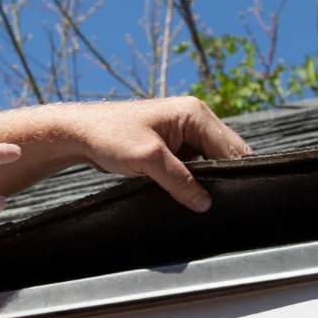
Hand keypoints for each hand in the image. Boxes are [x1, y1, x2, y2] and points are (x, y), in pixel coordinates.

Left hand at [0, 97, 250, 212]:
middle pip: (227, 154)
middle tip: (225, 203)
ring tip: (208, 200)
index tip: (238, 198)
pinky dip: (197, 179)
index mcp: (195, 113)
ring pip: (213, 161)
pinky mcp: (176, 144)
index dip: (237, 173)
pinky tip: (194, 194)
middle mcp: (196, 118)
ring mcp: (187, 131)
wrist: (79, 133)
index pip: (232, 148)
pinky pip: (197, 164)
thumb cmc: (109, 136)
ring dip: (210, 179)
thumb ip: (180, 181)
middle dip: (225, 177)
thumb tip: (205, 203)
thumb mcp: (148, 160)